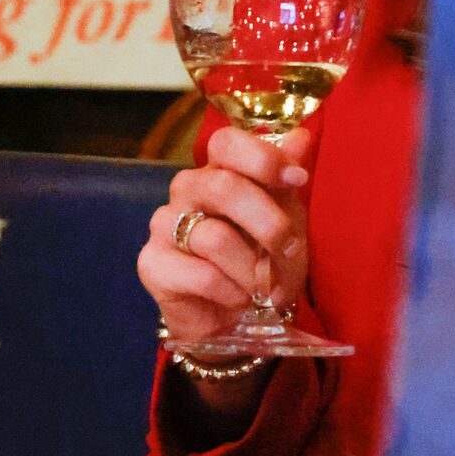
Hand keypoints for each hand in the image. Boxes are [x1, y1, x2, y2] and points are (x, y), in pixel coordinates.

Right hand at [138, 127, 315, 344]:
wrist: (232, 318)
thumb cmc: (258, 263)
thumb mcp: (284, 221)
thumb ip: (286, 182)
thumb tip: (301, 136)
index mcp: (217, 171)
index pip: (225, 143)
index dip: (262, 157)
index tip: (298, 180)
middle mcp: (185, 191)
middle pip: (224, 187)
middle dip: (269, 223)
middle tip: (289, 250)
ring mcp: (163, 226)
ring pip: (215, 238)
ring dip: (253, 270)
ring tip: (264, 287)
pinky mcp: (152, 265)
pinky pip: (203, 276)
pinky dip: (233, 293)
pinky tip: (238, 299)